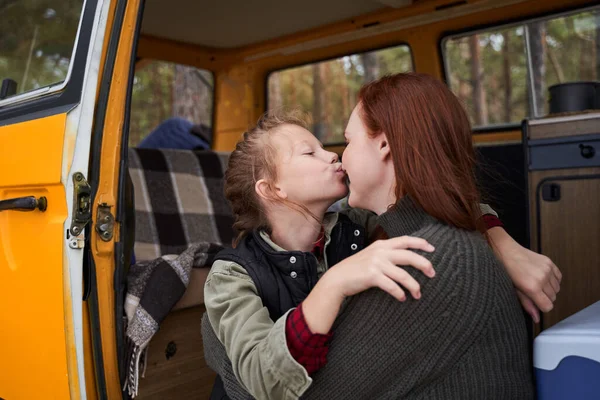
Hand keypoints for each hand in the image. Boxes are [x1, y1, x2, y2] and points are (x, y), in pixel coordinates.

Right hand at [303, 236, 434, 333]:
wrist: (338, 278)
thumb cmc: (356, 269)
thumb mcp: (371, 255)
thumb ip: (385, 253)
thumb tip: (404, 257)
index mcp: (381, 245)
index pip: (405, 240)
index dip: (420, 243)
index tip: (432, 248)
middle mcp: (380, 252)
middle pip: (409, 256)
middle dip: (424, 265)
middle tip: (433, 273)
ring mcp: (376, 263)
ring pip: (403, 275)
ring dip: (414, 286)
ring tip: (418, 294)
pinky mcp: (372, 276)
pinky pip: (392, 286)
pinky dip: (399, 293)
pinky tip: (402, 298)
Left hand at [488, 227, 561, 322]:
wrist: (506, 250)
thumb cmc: (506, 270)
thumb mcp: (514, 289)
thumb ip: (527, 304)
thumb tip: (536, 318)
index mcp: (532, 287)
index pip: (548, 306)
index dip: (542, 306)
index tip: (536, 302)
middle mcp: (542, 278)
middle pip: (553, 298)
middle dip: (545, 298)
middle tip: (533, 291)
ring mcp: (547, 269)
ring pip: (557, 289)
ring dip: (549, 289)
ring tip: (536, 283)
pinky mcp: (550, 262)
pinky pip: (559, 277)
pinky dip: (553, 280)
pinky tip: (543, 278)